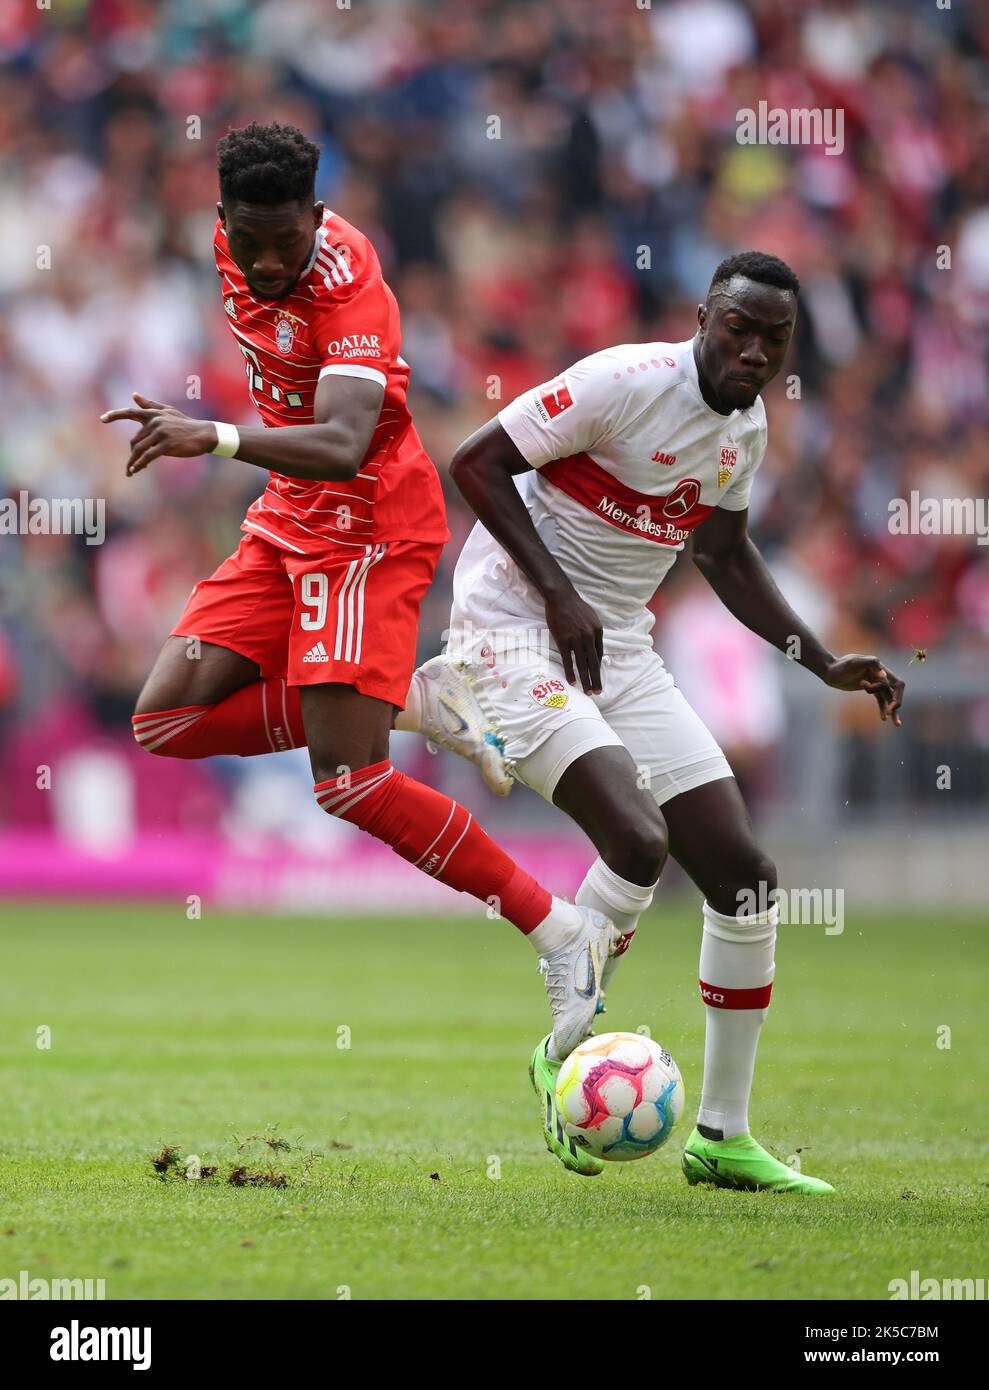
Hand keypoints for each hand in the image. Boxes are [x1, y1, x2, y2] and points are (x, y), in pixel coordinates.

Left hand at [100, 394, 217, 474]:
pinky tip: (135, 470)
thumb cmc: (186, 424)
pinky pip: (148, 456)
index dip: (114, 415)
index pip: (129, 412)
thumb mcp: (168, 412)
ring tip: (130, 471)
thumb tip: (133, 395)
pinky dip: (140, 464)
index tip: (102, 419)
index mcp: (153, 413)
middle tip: (132, 464)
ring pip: (139, 449)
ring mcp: (160, 433)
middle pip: (135, 440)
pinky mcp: (167, 444)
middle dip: (132, 453)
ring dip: (133, 462)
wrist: (205, 434)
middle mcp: (155, 421)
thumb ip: (150, 405)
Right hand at [544, 584, 603, 693]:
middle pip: (594, 663)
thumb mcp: (591, 618)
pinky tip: (573, 682)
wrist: (561, 597)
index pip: (599, 654)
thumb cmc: (575, 607)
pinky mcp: (564, 641)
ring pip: (582, 664)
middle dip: (596, 679)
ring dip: (586, 680)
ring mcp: (576, 639)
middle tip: (598, 692)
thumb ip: (593, 632)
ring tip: (588, 692)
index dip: (597, 668)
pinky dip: (571, 672)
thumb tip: (594, 646)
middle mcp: (589, 637)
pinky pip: (568, 660)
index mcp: (597, 631)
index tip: (597, 678)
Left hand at [822, 653, 903, 726]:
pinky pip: (880, 700)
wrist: (830, 671)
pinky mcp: (870, 689)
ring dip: (893, 711)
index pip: (897, 683)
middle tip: (890, 713)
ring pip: (889, 698)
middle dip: (896, 703)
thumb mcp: (854, 662)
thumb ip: (870, 663)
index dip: (896, 695)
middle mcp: (881, 676)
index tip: (889, 706)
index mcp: (881, 669)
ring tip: (897, 724)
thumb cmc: (841, 666)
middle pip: (896, 692)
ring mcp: (876, 683)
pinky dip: (883, 709)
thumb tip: (883, 674)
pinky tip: (884, 719)